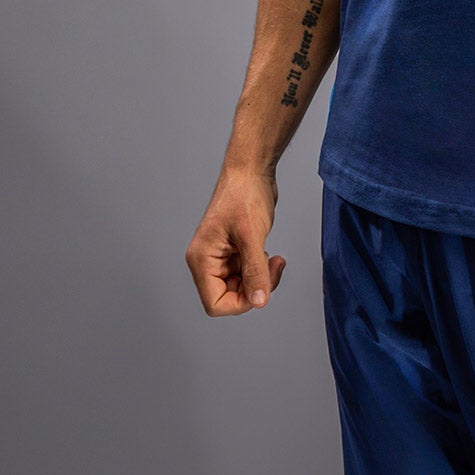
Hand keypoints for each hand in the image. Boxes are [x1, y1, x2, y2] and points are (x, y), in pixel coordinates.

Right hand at [185, 168, 287, 315]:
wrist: (252, 170)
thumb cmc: (245, 194)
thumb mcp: (252, 236)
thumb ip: (255, 271)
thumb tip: (259, 301)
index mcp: (201, 259)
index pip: (215, 303)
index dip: (240, 304)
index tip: (261, 289)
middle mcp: (207, 261)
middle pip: (229, 297)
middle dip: (254, 288)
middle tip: (273, 267)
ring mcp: (221, 256)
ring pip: (240, 286)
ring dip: (260, 278)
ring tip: (272, 258)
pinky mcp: (234, 251)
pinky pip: (246, 273)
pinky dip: (260, 269)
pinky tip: (268, 253)